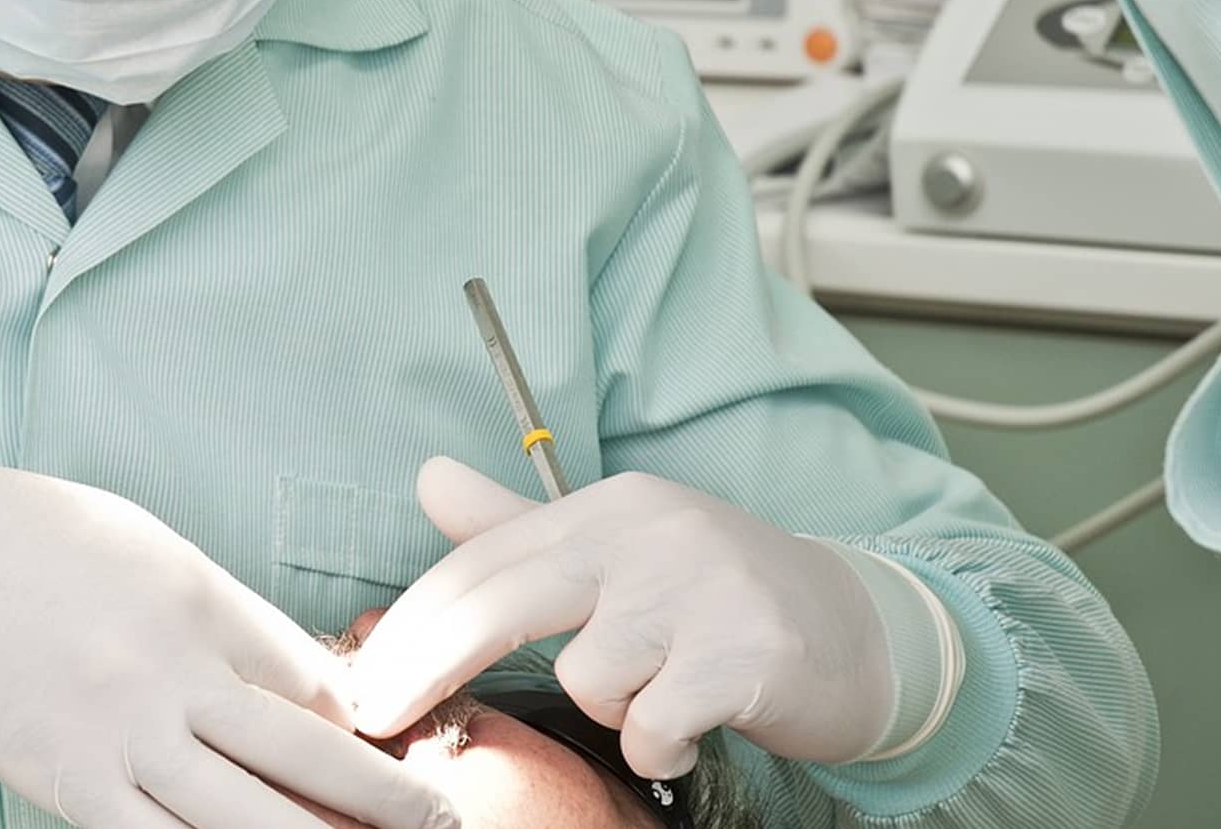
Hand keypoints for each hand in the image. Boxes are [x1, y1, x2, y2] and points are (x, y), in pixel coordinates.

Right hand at [0, 462, 455, 828]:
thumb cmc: (32, 540)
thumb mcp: (151, 549)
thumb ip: (224, 614)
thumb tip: (298, 678)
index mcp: (203, 604)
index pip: (316, 685)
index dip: (365, 732)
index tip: (395, 760)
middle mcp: (175, 675)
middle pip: (308, 758)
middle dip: (389, 805)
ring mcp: (122, 737)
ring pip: (247, 821)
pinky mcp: (68, 785)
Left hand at [347, 459, 895, 778]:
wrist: (860, 633)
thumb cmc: (716, 599)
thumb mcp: (618, 552)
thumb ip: (517, 526)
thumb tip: (427, 477)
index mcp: (609, 507)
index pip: (483, 563)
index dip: (409, 627)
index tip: (360, 684)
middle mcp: (650, 533)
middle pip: (502, 605)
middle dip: (425, 668)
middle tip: (379, 721)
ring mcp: (700, 588)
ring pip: (589, 680)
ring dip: (614, 708)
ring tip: (661, 693)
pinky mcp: (746, 651)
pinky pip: (652, 723)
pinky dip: (662, 743)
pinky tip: (692, 727)